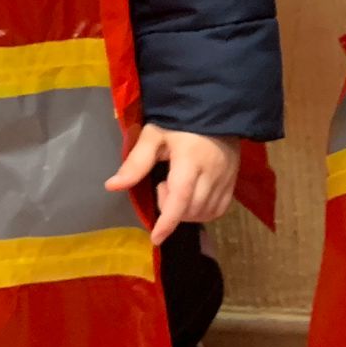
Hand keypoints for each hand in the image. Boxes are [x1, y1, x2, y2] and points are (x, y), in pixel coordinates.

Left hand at [106, 126, 242, 244]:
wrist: (216, 108)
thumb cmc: (180, 120)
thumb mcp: (154, 135)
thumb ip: (136, 162)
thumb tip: (112, 186)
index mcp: (190, 159)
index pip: (181, 197)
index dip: (168, 221)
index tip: (156, 238)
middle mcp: (212, 172)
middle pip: (192, 209)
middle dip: (171, 209)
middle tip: (163, 186)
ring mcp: (226, 177)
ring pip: (206, 212)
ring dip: (187, 213)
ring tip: (179, 190)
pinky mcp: (233, 180)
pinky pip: (219, 209)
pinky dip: (204, 212)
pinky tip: (193, 199)